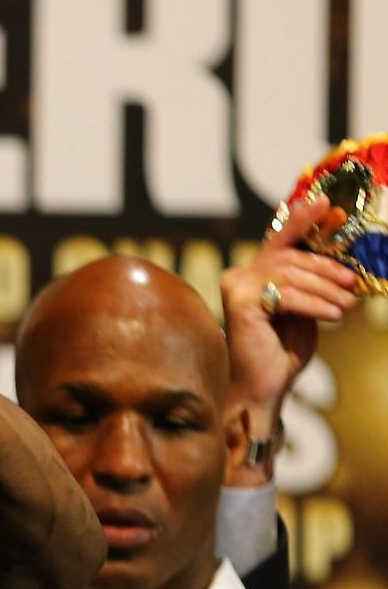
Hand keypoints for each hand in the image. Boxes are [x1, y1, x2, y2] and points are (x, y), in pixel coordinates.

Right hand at [222, 197, 356, 422]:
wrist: (264, 385)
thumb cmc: (283, 348)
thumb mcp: (306, 306)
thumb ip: (312, 281)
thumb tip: (344, 260)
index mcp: (254, 272)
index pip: (281, 238)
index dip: (303, 219)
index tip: (327, 204)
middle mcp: (240, 275)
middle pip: (290, 256)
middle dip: (327, 268)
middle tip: (352, 283)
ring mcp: (236, 287)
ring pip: (291, 274)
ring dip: (326, 289)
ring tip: (347, 306)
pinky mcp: (239, 302)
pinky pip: (286, 294)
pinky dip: (314, 304)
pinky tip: (332, 315)